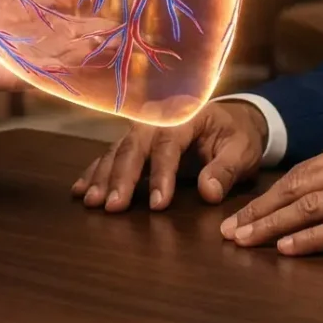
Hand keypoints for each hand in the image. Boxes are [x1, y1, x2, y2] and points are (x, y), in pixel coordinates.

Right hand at [71, 99, 267, 212]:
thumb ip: (226, 169)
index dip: (161, 175)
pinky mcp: (135, 141)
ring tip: (92, 202)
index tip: (157, 205)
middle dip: (121, 177)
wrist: (232, 120)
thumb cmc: (237, 136)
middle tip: (112, 206)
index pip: (169, 145)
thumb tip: (208, 193)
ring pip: (117, 150)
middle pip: (134, 146)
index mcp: (187, 116)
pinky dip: (94, 172)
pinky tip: (80, 190)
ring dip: (103, 177)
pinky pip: (110, 155)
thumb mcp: (243, 150)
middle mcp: (158, 118)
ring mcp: (143, 129)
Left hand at [219, 137, 322, 255]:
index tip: (244, 211)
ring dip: (272, 226)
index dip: (270, 193)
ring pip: (310, 207)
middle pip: (297, 187)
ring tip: (246, 242)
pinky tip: (287, 250)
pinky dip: (309, 240)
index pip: (304, 171)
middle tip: (229, 231)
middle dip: (259, 209)